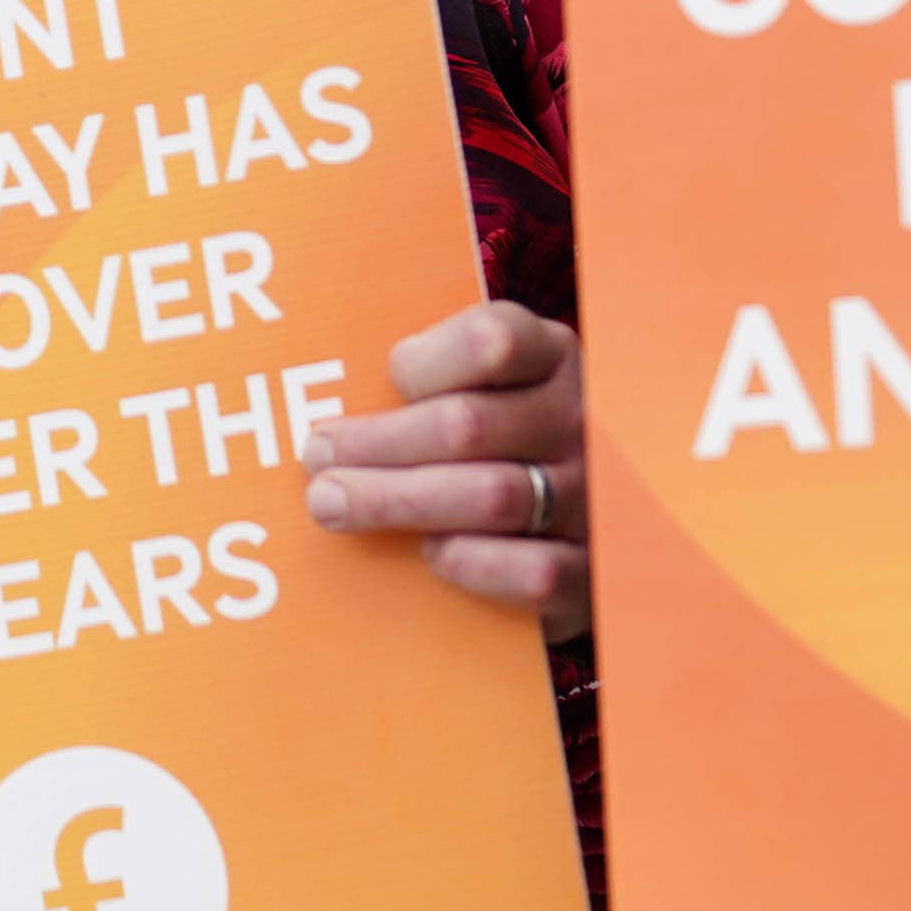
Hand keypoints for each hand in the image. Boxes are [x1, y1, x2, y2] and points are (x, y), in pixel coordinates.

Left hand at [302, 300, 591, 633]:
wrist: (592, 517)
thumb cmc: (506, 438)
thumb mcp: (490, 387)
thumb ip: (433, 384)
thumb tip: (333, 419)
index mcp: (552, 357)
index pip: (491, 341)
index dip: (425, 361)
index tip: (384, 380)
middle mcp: (579, 420)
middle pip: (467, 425)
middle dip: (377, 444)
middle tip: (317, 459)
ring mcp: (594, 494)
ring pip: (490, 496)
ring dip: (395, 501)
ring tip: (332, 504)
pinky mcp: (594, 566)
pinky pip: (532, 570)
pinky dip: (471, 562)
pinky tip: (430, 552)